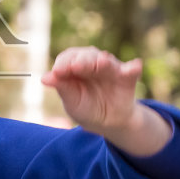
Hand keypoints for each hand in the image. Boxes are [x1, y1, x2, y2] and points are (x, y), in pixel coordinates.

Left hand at [41, 46, 169, 154]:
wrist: (108, 122)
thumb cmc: (86, 108)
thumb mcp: (71, 101)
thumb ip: (62, 88)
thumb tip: (44, 78)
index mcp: (75, 66)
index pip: (67, 58)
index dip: (63, 64)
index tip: (58, 71)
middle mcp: (92, 63)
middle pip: (86, 56)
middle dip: (82, 60)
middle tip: (77, 66)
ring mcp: (110, 68)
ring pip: (106, 61)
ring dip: (104, 61)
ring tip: (102, 63)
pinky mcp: (126, 77)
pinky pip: (131, 70)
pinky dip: (133, 67)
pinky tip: (135, 66)